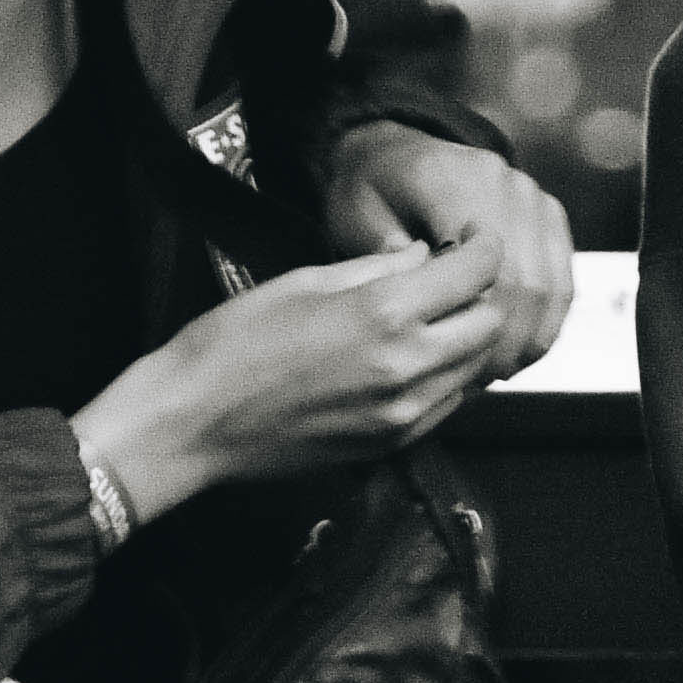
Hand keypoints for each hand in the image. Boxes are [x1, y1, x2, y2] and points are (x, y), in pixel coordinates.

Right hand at [72, 235, 504, 523]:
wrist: (193, 421)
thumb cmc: (235, 342)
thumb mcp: (306, 280)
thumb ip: (377, 268)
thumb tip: (424, 256)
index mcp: (385, 313)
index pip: (475, 273)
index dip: (483, 247)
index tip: (475, 238)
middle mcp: (407, 365)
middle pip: (489, 324)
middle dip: (481, 295)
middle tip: (457, 279)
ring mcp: (403, 412)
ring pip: (475, 369)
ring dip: (467, 339)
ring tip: (437, 317)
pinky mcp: (392, 444)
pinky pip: (448, 404)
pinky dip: (447, 378)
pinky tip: (417, 359)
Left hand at [326, 122, 574, 380]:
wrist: (396, 153)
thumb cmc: (368, 196)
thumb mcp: (358, 223)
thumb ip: (390, 264)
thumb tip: (430, 312)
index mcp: (450, 179)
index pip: (487, 268)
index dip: (480, 324)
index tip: (458, 362)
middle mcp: (501, 180)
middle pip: (527, 280)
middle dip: (508, 340)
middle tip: (482, 380)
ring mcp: (530, 195)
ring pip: (553, 283)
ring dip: (532, 336)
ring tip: (499, 371)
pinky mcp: (548, 213)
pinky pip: (562, 277)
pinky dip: (546, 320)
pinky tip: (519, 350)